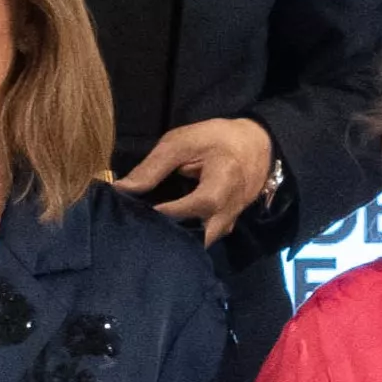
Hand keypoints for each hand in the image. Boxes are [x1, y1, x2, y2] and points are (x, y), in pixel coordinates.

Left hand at [121, 116, 280, 242]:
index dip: (164, 213)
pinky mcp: (228, 224)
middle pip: (199, 239)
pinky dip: (189, 236)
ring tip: (154, 233)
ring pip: (203, 242)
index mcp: (221, 185)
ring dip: (180, 241)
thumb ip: (153, 167)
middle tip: (145, 233)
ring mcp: (230, 221)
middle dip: (172, 240)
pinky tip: (169, 232)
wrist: (260, 143)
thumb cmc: (219, 139)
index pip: (190, 209)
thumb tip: (121, 189)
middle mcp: (228, 211)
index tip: (140, 212)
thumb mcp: (183, 142)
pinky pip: (207, 237)